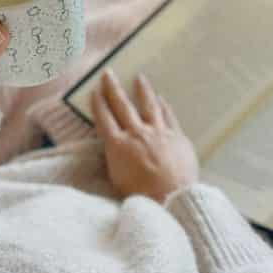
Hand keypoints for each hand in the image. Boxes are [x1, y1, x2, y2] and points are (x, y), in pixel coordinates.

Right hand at [92, 69, 198, 201]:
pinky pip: (168, 116)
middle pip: (123, 106)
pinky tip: (161, 99)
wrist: (171, 199)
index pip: (104, 119)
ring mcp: (158, 133)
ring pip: (148, 105)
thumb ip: (115, 157)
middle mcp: (137, 134)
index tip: (95, 91)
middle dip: (113, 88)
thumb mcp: (117, 178)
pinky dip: (164, 106)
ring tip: (139, 77)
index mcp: (118, 145)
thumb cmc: (142, 196)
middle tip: (108, 73)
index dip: (99, 104)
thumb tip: (115, 145)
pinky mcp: (177, 136)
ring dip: (142, 90)